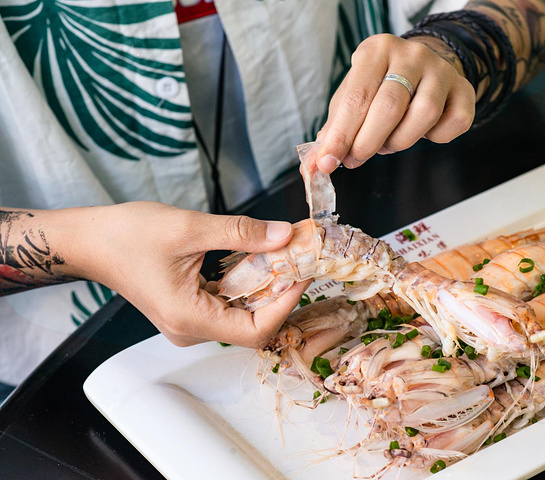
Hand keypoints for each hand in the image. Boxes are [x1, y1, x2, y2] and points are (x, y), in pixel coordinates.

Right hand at [70, 202, 307, 347]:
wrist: (91, 241)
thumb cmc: (127, 235)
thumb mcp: (190, 229)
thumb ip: (241, 233)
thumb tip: (285, 234)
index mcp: (189, 319)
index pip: (256, 331)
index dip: (287, 303)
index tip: (303, 272)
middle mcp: (190, 330)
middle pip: (253, 325)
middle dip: (281, 292)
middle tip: (300, 258)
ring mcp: (188, 324)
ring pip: (243, 315)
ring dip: (266, 286)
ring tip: (286, 255)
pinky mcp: (188, 311)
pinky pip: (228, 305)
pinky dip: (248, 284)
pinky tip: (259, 259)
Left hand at [315, 34, 474, 172]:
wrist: (425, 68)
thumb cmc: (381, 85)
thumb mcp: (353, 97)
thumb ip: (335, 128)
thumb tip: (317, 163)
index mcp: (376, 50)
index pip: (357, 96)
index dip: (341, 134)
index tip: (328, 161)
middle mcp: (411, 54)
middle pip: (390, 107)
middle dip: (368, 142)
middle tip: (356, 158)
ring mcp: (441, 71)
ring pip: (423, 116)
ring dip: (400, 141)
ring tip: (388, 142)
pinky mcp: (464, 90)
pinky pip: (452, 124)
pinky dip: (435, 138)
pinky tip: (422, 132)